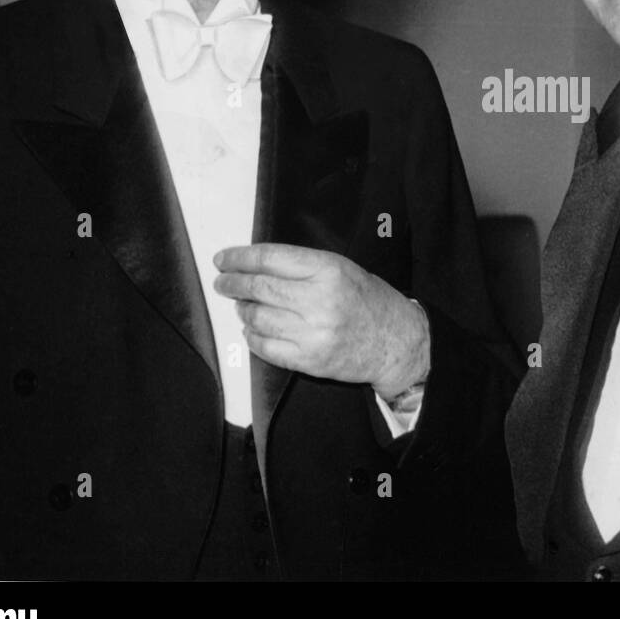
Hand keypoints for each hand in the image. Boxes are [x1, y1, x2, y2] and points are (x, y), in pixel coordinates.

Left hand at [212, 243, 429, 400]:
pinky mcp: (310, 360)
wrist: (397, 342)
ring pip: (257, 318)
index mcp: (329, 270)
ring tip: (241, 305)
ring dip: (243, 310)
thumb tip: (258, 267)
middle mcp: (320, 300)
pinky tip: (252, 329)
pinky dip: (252, 337)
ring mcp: (313, 333)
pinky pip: (266, 347)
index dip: (240, 258)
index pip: (271, 259)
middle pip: (259, 288)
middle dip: (233, 283)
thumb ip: (303, 267)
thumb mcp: (343, 269)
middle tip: (223, 282)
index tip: (224, 258)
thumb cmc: (370, 301)